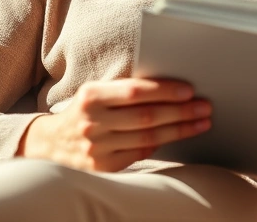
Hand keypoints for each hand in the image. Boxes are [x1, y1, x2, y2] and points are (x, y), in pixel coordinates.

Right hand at [19, 78, 212, 171]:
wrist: (52, 144)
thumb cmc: (84, 111)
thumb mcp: (96, 92)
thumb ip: (124, 90)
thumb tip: (170, 89)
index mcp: (91, 96)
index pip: (135, 91)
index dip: (165, 90)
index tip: (189, 90)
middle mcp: (92, 122)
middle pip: (147, 116)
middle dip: (181, 111)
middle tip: (204, 107)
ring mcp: (97, 147)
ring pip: (148, 137)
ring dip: (179, 129)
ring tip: (200, 122)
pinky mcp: (104, 167)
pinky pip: (141, 153)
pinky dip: (161, 143)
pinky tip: (177, 135)